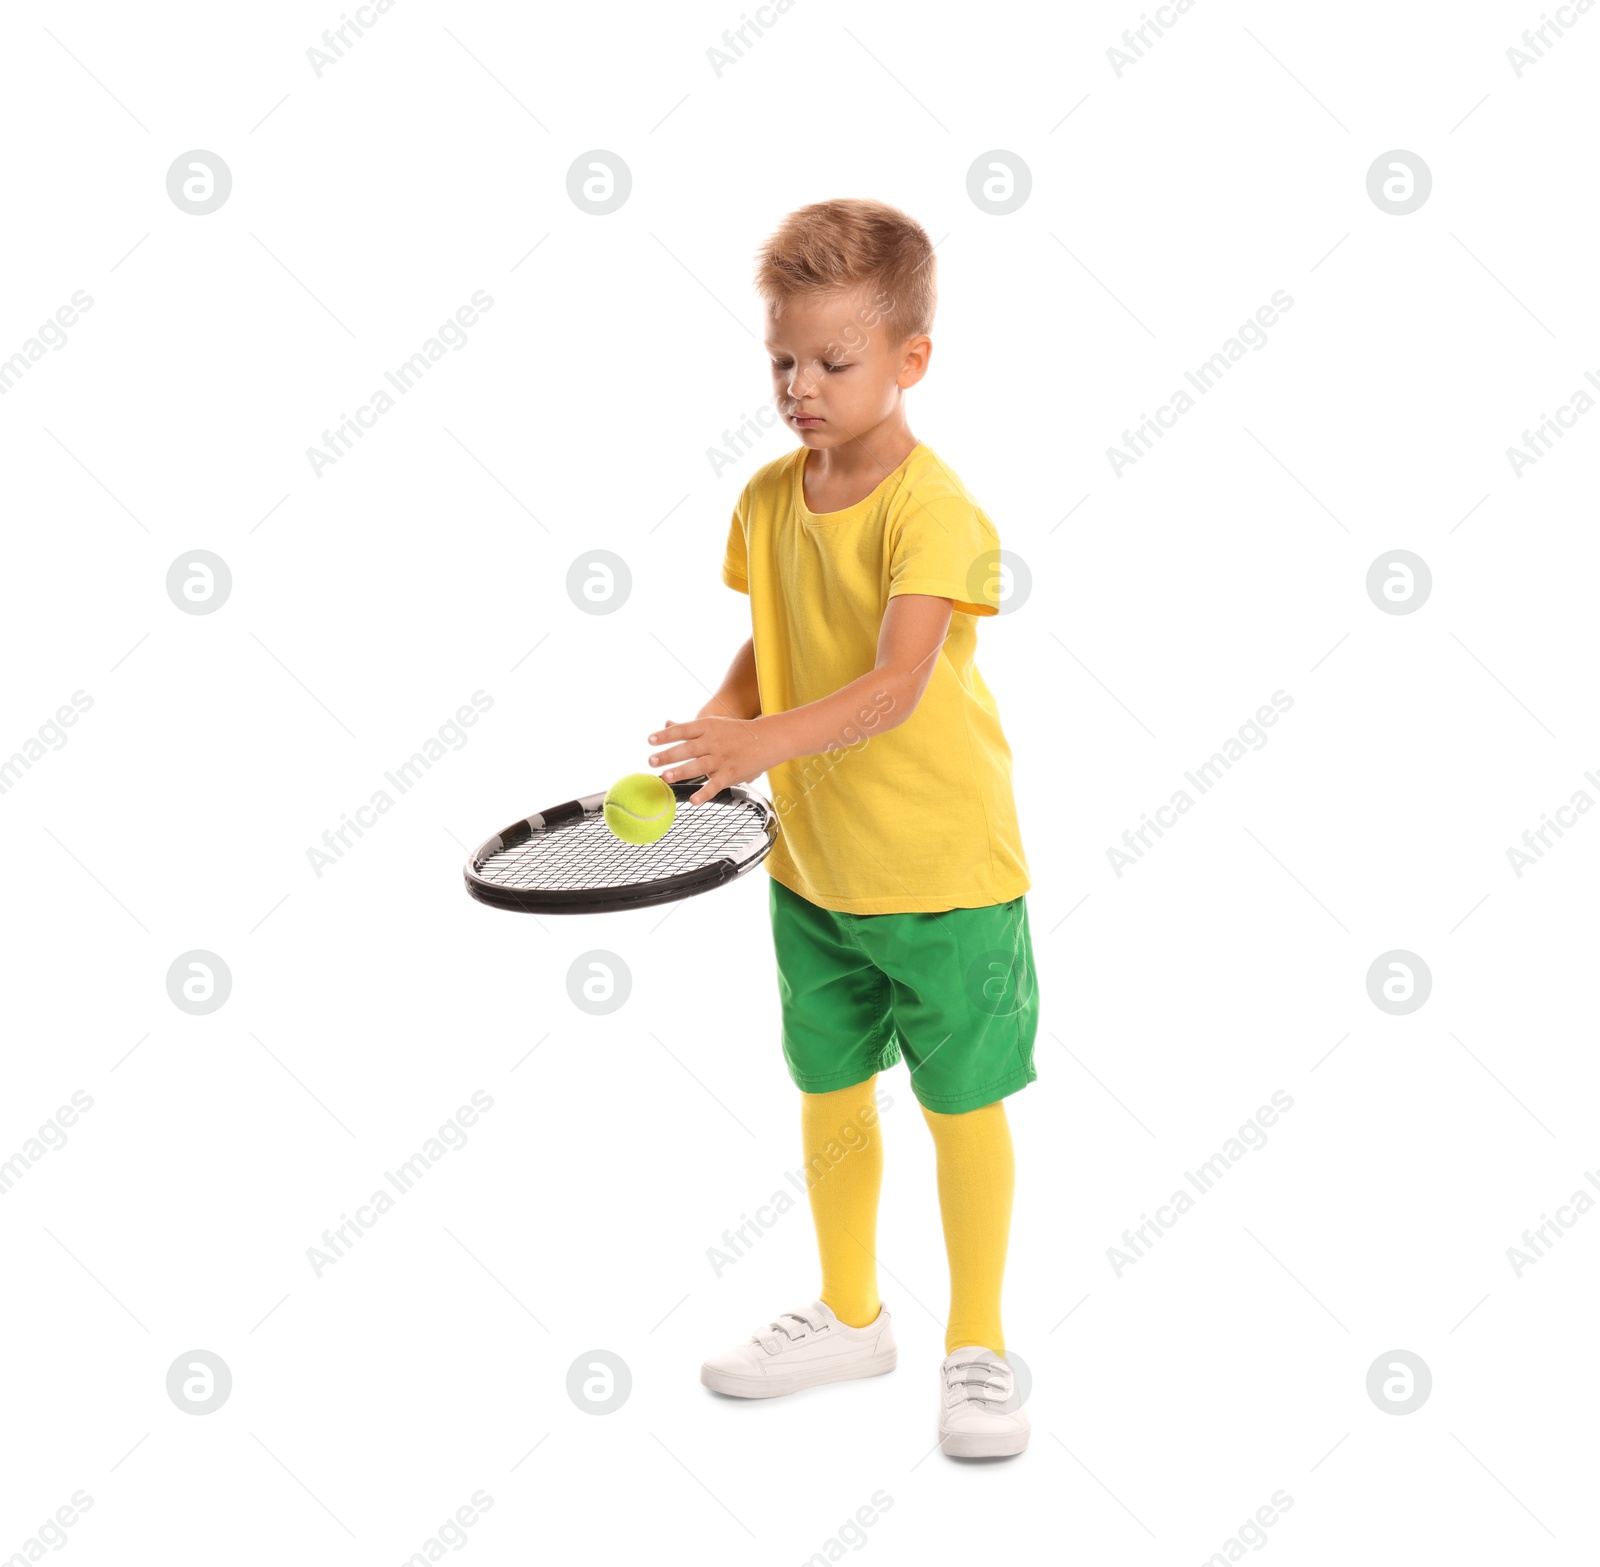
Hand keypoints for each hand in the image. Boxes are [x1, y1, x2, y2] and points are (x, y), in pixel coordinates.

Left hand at [647, 715, 781, 804]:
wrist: (769, 739)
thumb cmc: (737, 732)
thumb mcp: (714, 724)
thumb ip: (689, 727)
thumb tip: (666, 724)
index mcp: (707, 727)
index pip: (682, 730)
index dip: (665, 735)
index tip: (650, 740)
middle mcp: (713, 742)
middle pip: (687, 748)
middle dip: (668, 755)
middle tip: (651, 761)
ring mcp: (722, 758)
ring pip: (698, 766)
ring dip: (680, 772)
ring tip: (665, 778)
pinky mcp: (731, 774)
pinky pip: (715, 785)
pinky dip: (704, 793)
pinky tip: (693, 801)